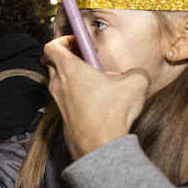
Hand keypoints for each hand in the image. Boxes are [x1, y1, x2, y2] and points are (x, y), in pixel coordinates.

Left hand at [44, 36, 149, 157]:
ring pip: (61, 82)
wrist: (100, 147)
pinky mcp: (64, 118)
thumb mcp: (136, 82)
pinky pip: (67, 100)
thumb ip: (135, 71)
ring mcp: (58, 103)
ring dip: (76, 78)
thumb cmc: (112, 113)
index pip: (51, 46)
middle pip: (54, 63)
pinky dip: (78, 96)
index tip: (79, 42)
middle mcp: (58, 85)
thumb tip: (133, 75)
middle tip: (89, 60)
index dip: (63, 40)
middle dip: (70, 58)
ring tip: (99, 83)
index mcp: (69, 70)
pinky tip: (99, 103)